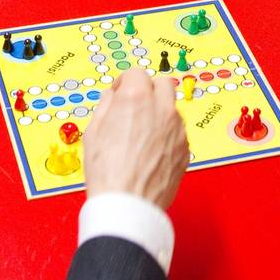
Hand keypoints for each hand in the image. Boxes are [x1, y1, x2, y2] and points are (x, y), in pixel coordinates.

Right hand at [82, 68, 188, 209]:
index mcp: (136, 98)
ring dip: (160, 112)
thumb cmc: (108, 172)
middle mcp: (161, 109)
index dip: (125, 81)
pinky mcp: (185, 149)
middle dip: (149, 89)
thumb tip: (113, 96)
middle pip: (162, 83)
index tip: (120, 91)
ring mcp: (177, 129)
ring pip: (172, 108)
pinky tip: (151, 151)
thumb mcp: (93, 131)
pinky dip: (167, 135)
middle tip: (136, 104)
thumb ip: (106, 105)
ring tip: (142, 133)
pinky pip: (178, 132)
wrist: (128, 206)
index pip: (137, 73)